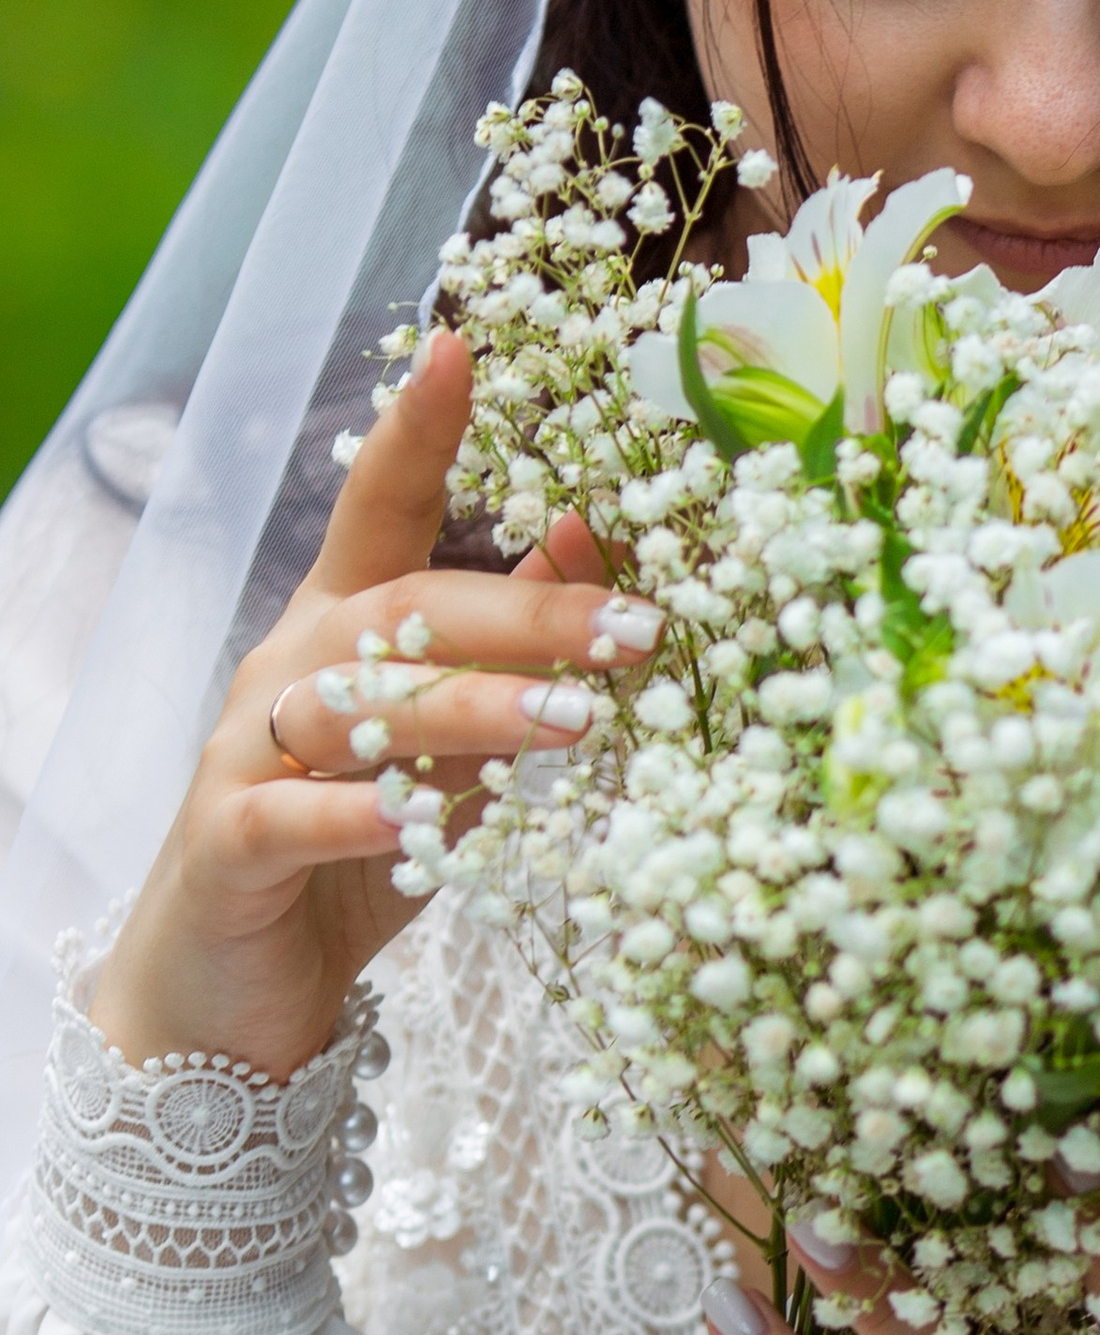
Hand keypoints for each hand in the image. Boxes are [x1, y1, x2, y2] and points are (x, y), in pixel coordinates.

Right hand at [89, 331, 661, 1083]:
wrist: (229, 987)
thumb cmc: (352, 845)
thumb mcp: (446, 737)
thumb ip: (505, 641)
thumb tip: (587, 534)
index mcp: (340, 624)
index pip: (376, 505)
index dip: (416, 430)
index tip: (461, 347)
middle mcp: (286, 666)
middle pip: (401, 609)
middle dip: (527, 614)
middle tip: (637, 629)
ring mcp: (245, 752)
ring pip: (356, 705)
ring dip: (471, 710)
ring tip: (574, 722)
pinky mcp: (227, 843)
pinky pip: (290, 815)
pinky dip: (354, 815)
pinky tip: (417, 821)